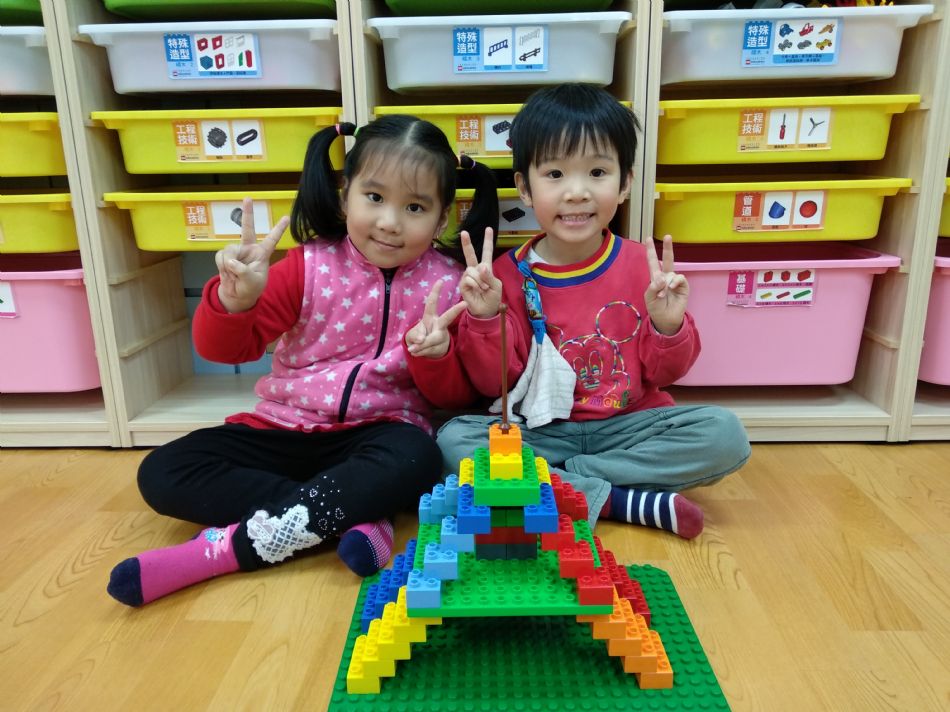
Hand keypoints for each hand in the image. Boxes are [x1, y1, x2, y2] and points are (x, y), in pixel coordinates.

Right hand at [215, 198, 289, 312]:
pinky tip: (227, 273)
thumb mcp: (252, 282)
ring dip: (228, 265)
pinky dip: (222, 267)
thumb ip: (243, 271)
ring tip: (234, 275)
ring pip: (229, 250)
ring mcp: (236, 251)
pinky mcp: (225, 255)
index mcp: (262, 254)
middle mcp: (249, 249)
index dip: (278, 229)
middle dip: (248, 213)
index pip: (271, 239)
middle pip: (247, 228)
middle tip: (248, 198)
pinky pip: (220, 257)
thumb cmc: (250, 288)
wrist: (237, 295)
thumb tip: (231, 260)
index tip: (286, 217)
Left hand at [405, 279, 466, 358]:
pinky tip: (418, 352)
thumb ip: (416, 335)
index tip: (441, 281)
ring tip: (412, 349)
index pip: (432, 303)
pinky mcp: (442, 346)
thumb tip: (422, 340)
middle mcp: (439, 324)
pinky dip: (420, 352)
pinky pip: (429, 350)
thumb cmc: (420, 336)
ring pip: (432, 340)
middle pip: (447, 317)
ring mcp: (442, 335)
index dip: (435, 292)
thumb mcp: (413, 334)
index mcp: (430, 317)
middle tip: (465, 304)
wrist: (426, 351)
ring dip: (420, 347)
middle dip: (455, 311)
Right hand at [459, 228, 501, 318]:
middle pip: (470, 255)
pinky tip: (477, 291)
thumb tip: (481, 267)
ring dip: (480, 280)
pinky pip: (469, 279)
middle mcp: (475, 270)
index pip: (486, 252)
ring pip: (472, 270)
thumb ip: (489, 276)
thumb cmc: (492, 298)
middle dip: (467, 244)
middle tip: (463, 232)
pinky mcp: (463, 284)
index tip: (488, 228)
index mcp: (486, 268)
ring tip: (483, 289)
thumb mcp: (496, 286)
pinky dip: (475, 285)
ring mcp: (468, 276)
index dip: (487, 240)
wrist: (485, 311)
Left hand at [644, 234, 688, 334]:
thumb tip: (662, 278)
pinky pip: (680, 278)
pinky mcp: (683, 287)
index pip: (653, 262)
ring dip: (666, 283)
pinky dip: (675, 282)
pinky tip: (671, 288)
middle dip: (668, 248)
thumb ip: (653, 287)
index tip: (648, 238)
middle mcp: (666, 277)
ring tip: (663, 294)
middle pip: (668, 260)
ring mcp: (675, 282)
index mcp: (656, 278)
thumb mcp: (649, 298)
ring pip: (671, 273)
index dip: (651, 251)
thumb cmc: (656, 308)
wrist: (666, 320)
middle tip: (667, 236)